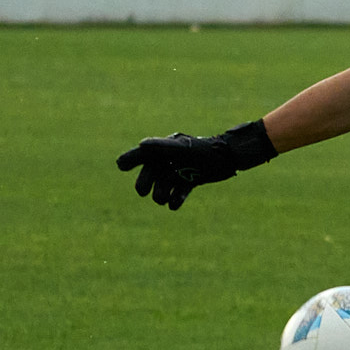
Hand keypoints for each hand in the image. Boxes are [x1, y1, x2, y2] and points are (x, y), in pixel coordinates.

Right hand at [117, 121, 275, 210]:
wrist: (229, 158)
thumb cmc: (205, 150)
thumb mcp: (184, 148)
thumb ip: (163, 146)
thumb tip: (141, 144)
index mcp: (167, 148)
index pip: (145, 154)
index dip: (131, 158)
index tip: (120, 165)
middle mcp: (172, 159)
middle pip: (151, 172)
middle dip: (145, 182)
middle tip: (142, 192)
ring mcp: (181, 170)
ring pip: (164, 185)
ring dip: (162, 194)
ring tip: (164, 200)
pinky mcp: (192, 181)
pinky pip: (179, 192)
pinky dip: (176, 199)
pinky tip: (174, 205)